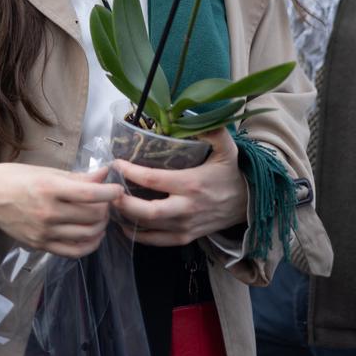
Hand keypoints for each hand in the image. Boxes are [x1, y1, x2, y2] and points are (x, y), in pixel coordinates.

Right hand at [0, 163, 123, 257]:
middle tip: (107, 201)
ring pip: (87, 235)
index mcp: (49, 188)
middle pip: (92, 216)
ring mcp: (44, 232)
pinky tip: (92, 234)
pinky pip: (73, 252)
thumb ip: (78, 177)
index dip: (110, 192)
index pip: (89, 194)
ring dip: (101, 226)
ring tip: (100, 216)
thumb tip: (105, 174)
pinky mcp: (40, 246)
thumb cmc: (15, 177)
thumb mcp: (47, 171)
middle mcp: (47, 212)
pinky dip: (89, 245)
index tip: (118, 188)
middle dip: (107, 208)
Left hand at [112, 127, 247, 246]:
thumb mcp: (227, 148)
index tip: (115, 163)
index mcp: (192, 183)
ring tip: (109, 204)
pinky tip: (123, 224)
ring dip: (125, 219)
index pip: (154, 180)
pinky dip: (137, 235)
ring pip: (148, 229)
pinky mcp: (185, 237)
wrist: (248, 204)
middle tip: (107, 190)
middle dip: (122, 203)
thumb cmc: (232, 173)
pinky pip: (156, 241)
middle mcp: (186, 208)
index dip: (131, 172)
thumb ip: (212, 130)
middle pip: (147, 212)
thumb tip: (189, 114)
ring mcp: (185, 226)